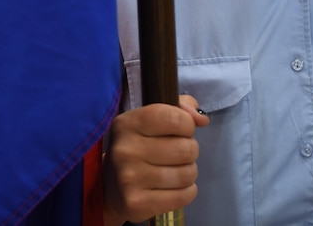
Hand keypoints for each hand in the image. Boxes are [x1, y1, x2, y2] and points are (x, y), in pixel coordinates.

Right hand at [103, 95, 209, 223]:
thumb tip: (202, 120)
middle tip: (178, 154)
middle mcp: (125, 149)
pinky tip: (173, 187)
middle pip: (185, 148)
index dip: (187, 125)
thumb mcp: (150, 119)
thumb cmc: (138, 147)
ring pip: (187, 174)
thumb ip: (179, 109)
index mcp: (127, 123)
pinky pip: (184, 196)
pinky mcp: (137, 204)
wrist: (110, 187)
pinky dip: (187, 191)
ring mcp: (129, 179)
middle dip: (190, 151)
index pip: (175, 118)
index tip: (181, 130)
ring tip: (175, 170)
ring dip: (188, 172)